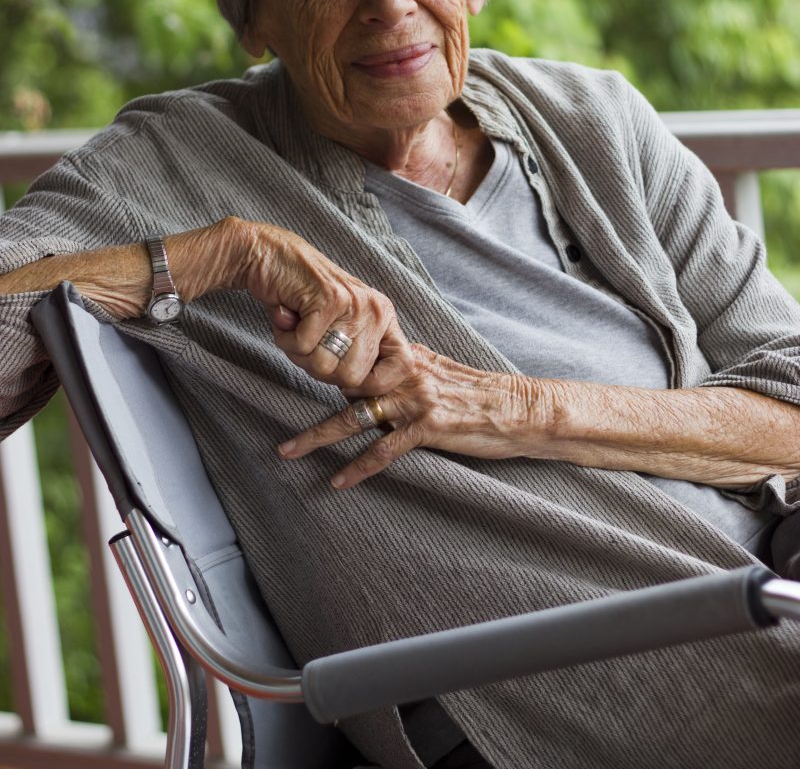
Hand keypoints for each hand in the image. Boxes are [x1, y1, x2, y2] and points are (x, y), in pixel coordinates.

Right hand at [233, 219, 412, 393]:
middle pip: (352, 378)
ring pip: (325, 366)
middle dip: (320, 370)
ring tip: (296, 327)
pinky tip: (286, 316)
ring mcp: (354, 303)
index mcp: (383, 317)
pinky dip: (285, 339)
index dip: (372, 384)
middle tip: (306, 344)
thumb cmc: (301, 299)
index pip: (402, 366)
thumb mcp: (338, 325)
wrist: (270, 256)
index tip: (344, 381)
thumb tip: (358, 396)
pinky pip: (303, 346)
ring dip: (299, 354)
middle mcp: (375, 310)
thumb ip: (353, 354)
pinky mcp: (328, 299)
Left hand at [277, 344, 547, 488]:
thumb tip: (382, 360)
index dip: (319, 359)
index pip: (353, 354)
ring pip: (355, 417)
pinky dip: (359, 466)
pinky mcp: (428, 427)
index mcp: (406, 356)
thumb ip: (409, 365)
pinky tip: (338, 479)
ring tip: (288, 450)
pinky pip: (384, 449)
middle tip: (272, 405)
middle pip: (343, 384)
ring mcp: (415, 399)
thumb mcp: (442, 370)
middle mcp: (405, 373)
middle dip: (305, 397)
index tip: (287, 356)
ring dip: (319, 436)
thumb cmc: (482, 393)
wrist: (519, 408)